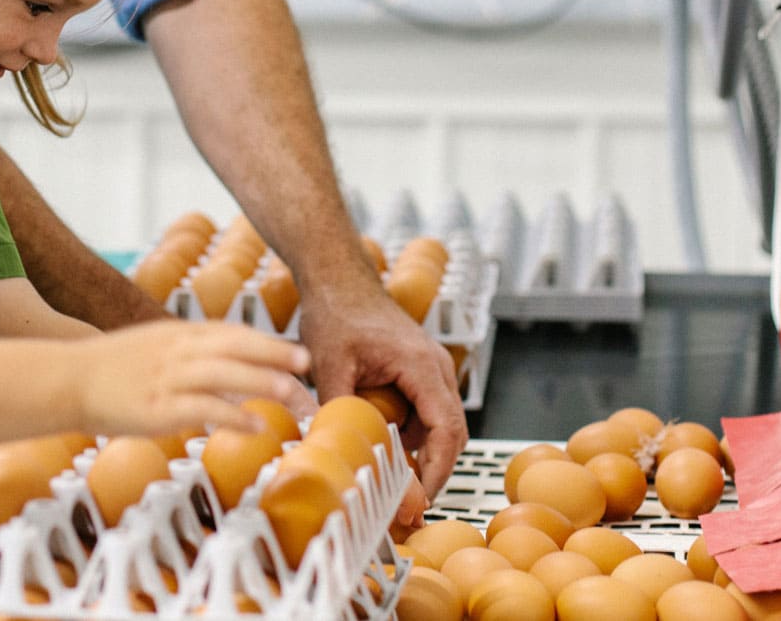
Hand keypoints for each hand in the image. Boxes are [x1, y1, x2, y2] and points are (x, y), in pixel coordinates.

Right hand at [76, 322, 310, 436]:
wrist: (66, 379)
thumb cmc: (109, 369)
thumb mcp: (151, 346)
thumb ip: (186, 352)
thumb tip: (222, 365)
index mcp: (176, 335)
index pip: (230, 333)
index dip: (266, 342)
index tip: (296, 353)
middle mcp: (177, 351)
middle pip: (235, 346)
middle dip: (274, 354)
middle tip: (307, 365)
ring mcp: (167, 378)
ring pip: (225, 373)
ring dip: (263, 382)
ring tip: (293, 395)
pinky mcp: (157, 407)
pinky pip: (203, 408)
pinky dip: (233, 416)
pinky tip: (255, 427)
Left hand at [299, 288, 467, 502]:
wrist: (337, 278)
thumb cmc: (337, 310)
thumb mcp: (328, 363)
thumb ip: (335, 407)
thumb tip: (331, 450)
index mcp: (422, 365)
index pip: (446, 430)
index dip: (437, 470)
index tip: (420, 498)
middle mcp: (435, 367)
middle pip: (451, 432)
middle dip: (432, 469)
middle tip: (408, 501)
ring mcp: (430, 368)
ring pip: (438, 424)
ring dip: (419, 451)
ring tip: (390, 477)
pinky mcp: (418, 371)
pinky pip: (424, 411)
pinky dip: (409, 432)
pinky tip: (382, 443)